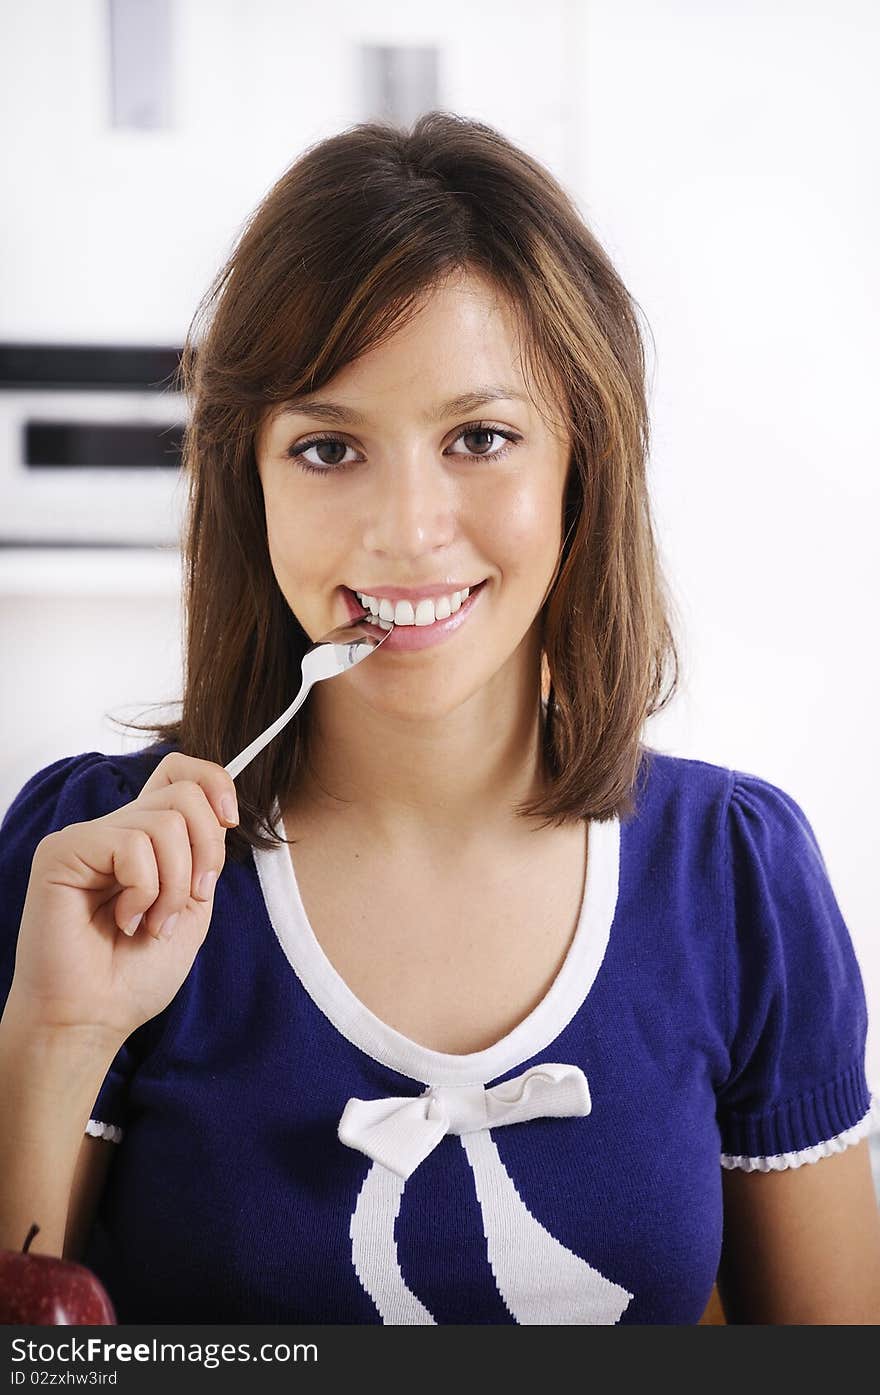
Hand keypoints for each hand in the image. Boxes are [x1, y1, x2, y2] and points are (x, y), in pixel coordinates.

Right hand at [6, 753, 238, 1046]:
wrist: (96, 1017)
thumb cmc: (136, 974)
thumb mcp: (192, 904)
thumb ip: (203, 853)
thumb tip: (220, 811)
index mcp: (145, 838)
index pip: (179, 770)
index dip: (214, 781)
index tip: (230, 819)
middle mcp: (115, 829)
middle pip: (185, 793)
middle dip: (206, 854)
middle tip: (188, 903)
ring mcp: (87, 837)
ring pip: (166, 822)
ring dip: (174, 887)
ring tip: (151, 923)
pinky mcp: (63, 851)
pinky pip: (133, 846)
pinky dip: (145, 892)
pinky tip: (123, 921)